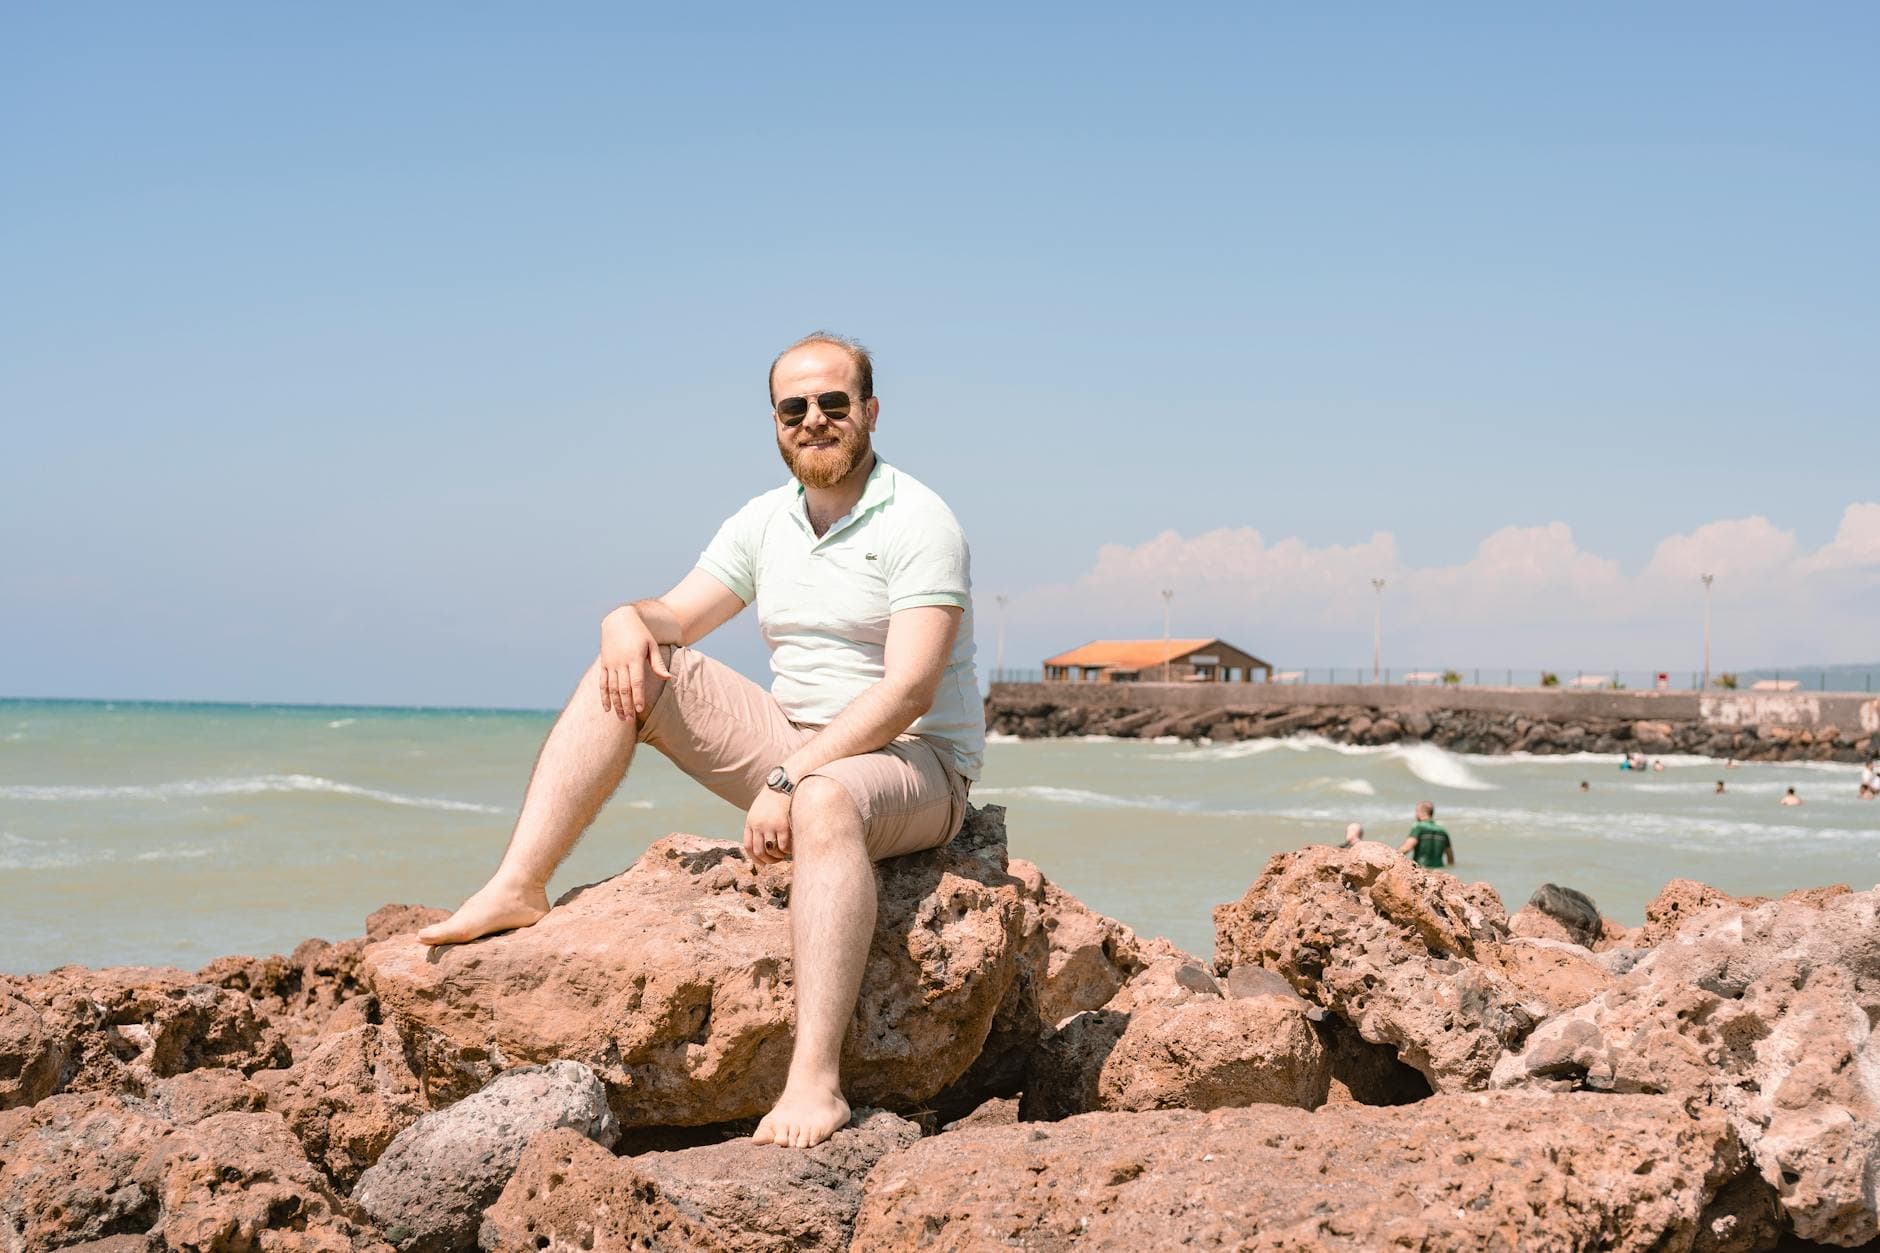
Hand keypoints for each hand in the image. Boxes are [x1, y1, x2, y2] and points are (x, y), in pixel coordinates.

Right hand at [599, 605, 671, 720]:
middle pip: (623, 688)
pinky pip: (602, 683)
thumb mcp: (652, 645)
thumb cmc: (640, 634)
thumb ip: (658, 664)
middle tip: (631, 720)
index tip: (640, 710)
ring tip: (622, 718)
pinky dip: (604, 696)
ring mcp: (610, 664)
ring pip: (612, 688)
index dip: (638, 696)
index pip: (636, 682)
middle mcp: (621, 662)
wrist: (618, 620)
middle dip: (627, 705)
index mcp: (634, 658)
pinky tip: (607, 709)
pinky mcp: (604, 664)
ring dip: (616, 704)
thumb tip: (669, 678)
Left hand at [744, 787, 794, 865]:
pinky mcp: (782, 825)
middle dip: (767, 860)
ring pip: (771, 850)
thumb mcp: (760, 809)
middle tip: (775, 861)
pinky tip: (791, 849)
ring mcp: (769, 825)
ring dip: (778, 856)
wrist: (784, 782)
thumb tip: (763, 842)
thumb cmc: (774, 797)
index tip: (762, 863)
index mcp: (750, 821)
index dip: (755, 858)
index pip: (748, 846)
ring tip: (784, 855)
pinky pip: (783, 845)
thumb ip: (758, 824)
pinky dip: (787, 851)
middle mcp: (758, 825)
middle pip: (759, 851)